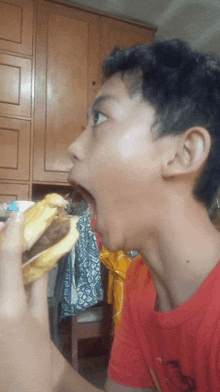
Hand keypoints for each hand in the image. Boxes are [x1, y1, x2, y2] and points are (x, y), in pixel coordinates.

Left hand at [0, 212, 51, 391]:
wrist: (22, 391)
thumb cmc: (37, 359)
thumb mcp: (41, 321)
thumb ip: (38, 288)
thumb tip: (41, 261)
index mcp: (10, 306)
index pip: (9, 259)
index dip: (13, 233)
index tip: (17, 214)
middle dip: (1, 242)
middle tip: (6, 227)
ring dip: (1, 258)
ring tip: (7, 247)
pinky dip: (2, 273)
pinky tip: (5, 269)